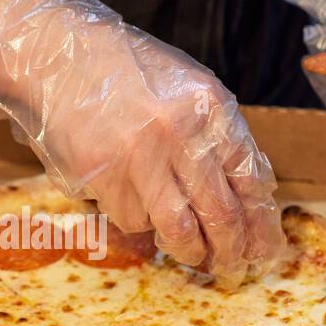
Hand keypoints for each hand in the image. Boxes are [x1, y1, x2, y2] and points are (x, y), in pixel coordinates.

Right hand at [0, 0, 284, 284]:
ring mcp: (138, 158)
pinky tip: (141, 208)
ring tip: (195, 257)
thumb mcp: (190, 88)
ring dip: (191, 252)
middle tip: (235, 267)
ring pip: (178, 228)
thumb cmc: (130, 72)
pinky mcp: (101, 178)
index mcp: (209, 107)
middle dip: (232, 249)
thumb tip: (255, 191)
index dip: (260, 221)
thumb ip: (220, 134)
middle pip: (219, 212)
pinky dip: (142, 222)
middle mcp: (179, 133)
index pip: (249, 178)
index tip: (265, 246)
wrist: (60, 57)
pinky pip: (133, 219)